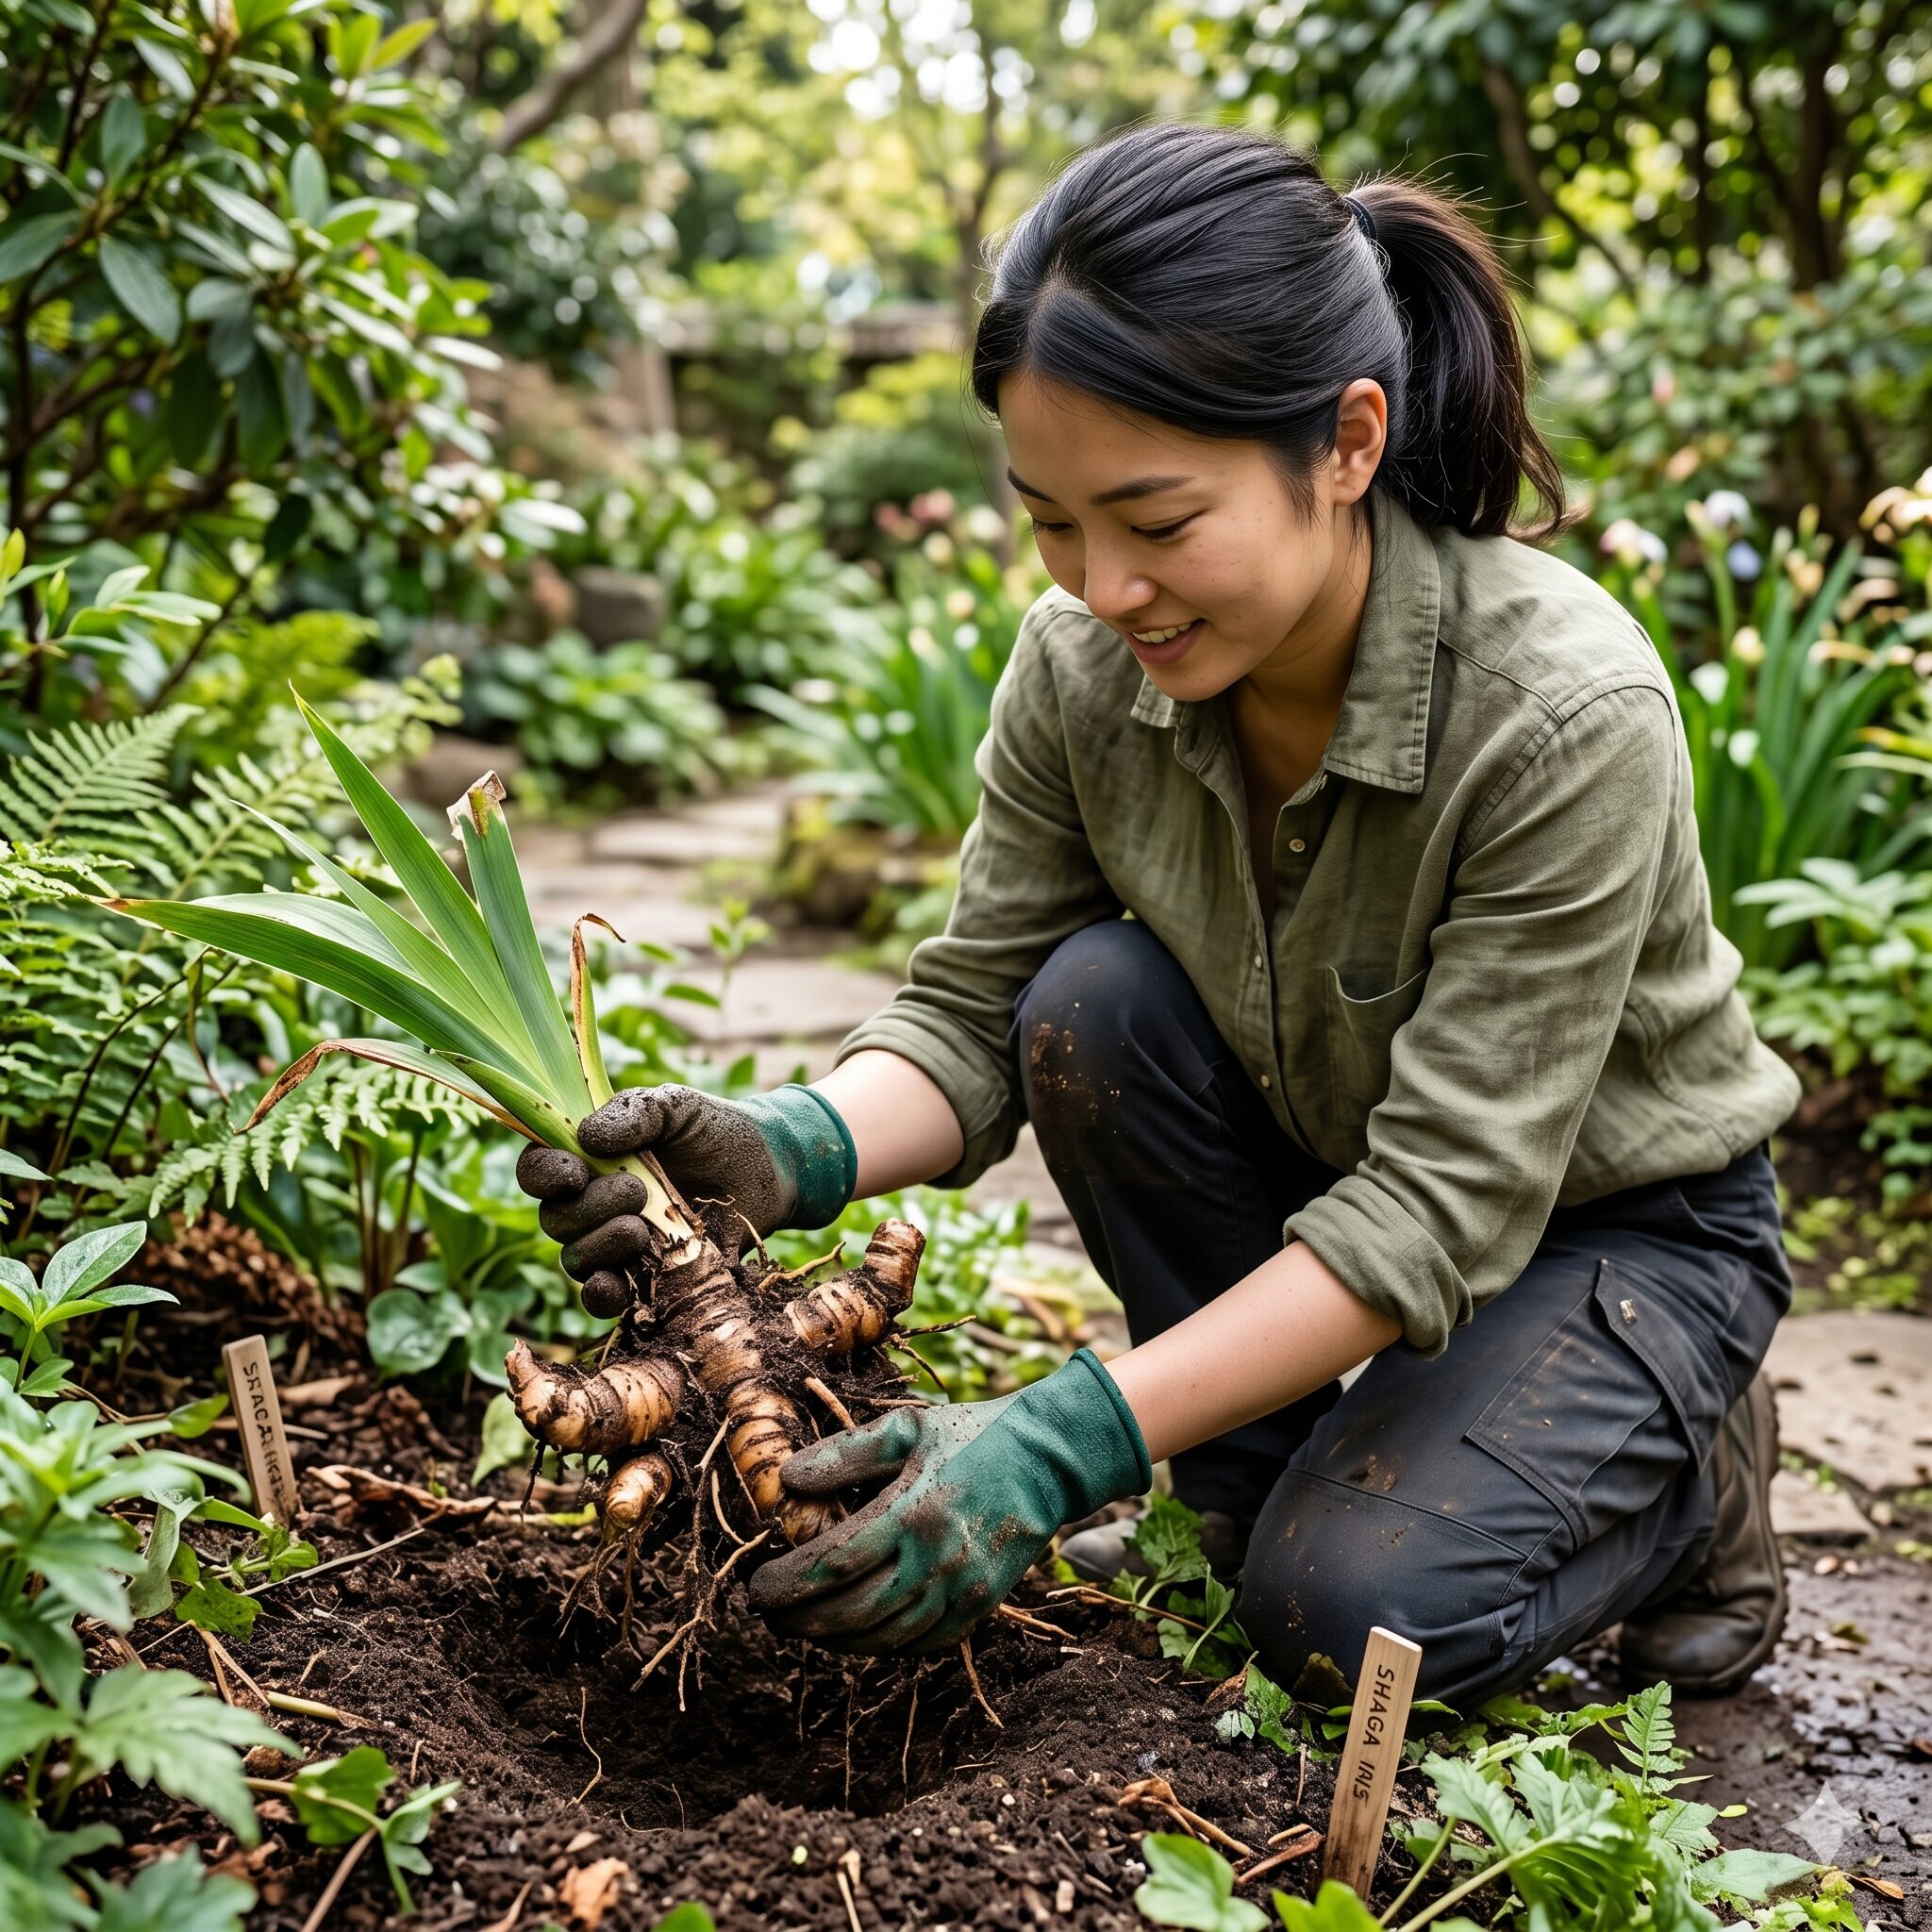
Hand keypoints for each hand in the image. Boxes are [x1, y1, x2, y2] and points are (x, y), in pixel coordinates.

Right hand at [516, 1084, 855, 1293]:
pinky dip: (604, 1297)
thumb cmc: (714, 1131)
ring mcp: (616, 1244)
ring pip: (576, 1260)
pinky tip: (621, 1287)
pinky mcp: (644, 1278)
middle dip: (589, 1209)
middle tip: (638, 1192)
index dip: (543, 1176)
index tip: (574, 1173)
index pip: (537, 1169)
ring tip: (642, 1230)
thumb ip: (635, 1112)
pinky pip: (605, 1298)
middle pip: (555, 1220)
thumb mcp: (677, 1106)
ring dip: (600, 1248)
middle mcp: (592, 1203)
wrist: (768, 1171)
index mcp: (588, 1158)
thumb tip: (587, 1137)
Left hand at [746, 1349, 1150, 1654]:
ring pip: (885, 1638)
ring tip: (804, 1628)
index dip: (787, 1583)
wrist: (1048, 1459)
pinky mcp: (981, 1606)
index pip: (833, 1564)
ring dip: (836, 1641)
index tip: (756, 1586)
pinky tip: (857, 1633)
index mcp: (913, 1510)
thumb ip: (846, 1454)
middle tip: (769, 1614)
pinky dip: (884, 1646)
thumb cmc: (972, 1435)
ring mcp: (962, 1589)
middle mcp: (937, 1559)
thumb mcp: (908, 1428)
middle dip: (801, 1620)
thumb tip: (788, 1480)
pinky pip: (924, 1643)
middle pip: (852, 1612)